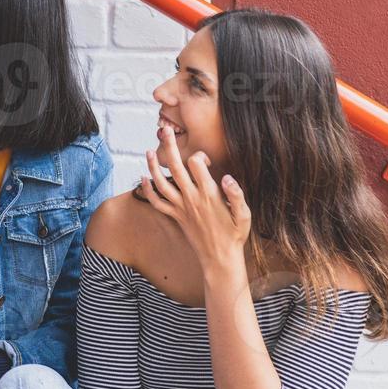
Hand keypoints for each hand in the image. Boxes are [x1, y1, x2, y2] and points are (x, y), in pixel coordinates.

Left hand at [139, 126, 250, 272]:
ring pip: (161, 183)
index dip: (199, 155)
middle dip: (169, 146)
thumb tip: (226, 177)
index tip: (205, 160)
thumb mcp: (244, 215)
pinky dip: (147, 190)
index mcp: (209, 194)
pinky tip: (143, 178)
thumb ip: (236, 194)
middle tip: (163, 130)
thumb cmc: (234, 235)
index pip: (197, 164)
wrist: (219, 258)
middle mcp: (192, 198)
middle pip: (176, 167)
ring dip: (152, 166)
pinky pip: (156, 202)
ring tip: (148, 151)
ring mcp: (181, 208)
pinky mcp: (175, 216)